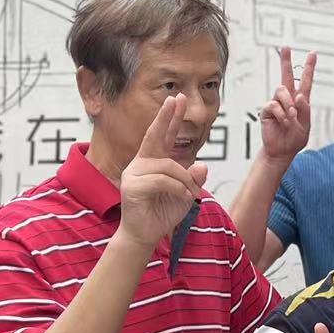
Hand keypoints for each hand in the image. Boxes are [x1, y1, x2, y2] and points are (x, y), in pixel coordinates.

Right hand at [118, 94, 208, 251]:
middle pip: (155, 135)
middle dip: (168, 116)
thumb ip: (194, 179)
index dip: (170, 117)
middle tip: (178, 97)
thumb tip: (201, 165)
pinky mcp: (131, 186)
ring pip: (169, 167)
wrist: (145, 235)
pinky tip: (182, 198)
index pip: (163, 135)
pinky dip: (178, 189)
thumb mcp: (186, 194)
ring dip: (185, 181)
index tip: (177, 98)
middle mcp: (141, 163)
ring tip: (189, 195)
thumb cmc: (163, 212)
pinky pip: (163, 181)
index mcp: (153, 161)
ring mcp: (134, 173)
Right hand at [259, 47, 315, 164]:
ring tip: (291, 118)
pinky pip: (273, 105)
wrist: (282, 151)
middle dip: (285, 61)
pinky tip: (283, 122)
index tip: (312, 53)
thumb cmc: (295, 138)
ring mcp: (276, 104)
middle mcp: (288, 99)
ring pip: (281, 91)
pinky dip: (281, 114)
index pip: (305, 80)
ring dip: (288, 105)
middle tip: (286, 47)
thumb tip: (299, 96)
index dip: (309, 67)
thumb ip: (305, 110)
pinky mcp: (267, 110)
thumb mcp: (306, 124)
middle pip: (286, 76)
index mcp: (300, 101)